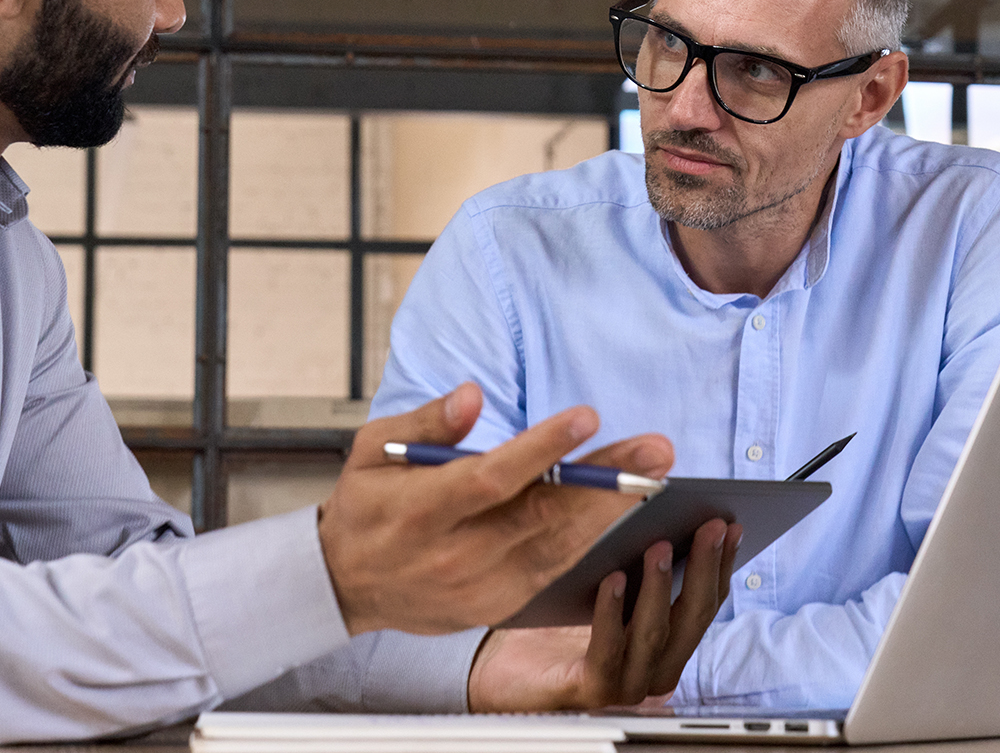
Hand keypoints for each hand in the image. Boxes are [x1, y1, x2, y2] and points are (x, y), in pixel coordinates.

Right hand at [318, 383, 673, 636]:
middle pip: (541, 515)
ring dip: (612, 510)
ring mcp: (481, 585)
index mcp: (422, 510)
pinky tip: (624, 510)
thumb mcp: (373, 449)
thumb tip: (473, 395)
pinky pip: (555, 568)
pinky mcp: (498, 604)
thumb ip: (427, 422)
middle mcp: (455, 553)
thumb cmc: (365, 505)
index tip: (586, 417)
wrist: (345, 584)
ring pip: (559, 546)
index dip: (542, 449)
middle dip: (604, 482)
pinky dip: (592, 540)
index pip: (492, 478)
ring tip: (653, 474)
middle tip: (654, 451)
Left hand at [467, 517, 741, 710]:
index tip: (731, 524)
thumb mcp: (607, 583)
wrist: (506, 671)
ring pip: (655, 633)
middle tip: (708, 526)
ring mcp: (627, 681)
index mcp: (667, 642)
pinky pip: (608, 650)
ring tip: (659, 545)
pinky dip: (612, 612)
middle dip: (703, 567)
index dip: (721, 563)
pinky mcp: (592, 687)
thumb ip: (638, 559)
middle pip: (691, 616)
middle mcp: (656, 666)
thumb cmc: (558, 623)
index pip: (706, 602)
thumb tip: (664, 508)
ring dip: (659, 586)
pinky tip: (611, 579)